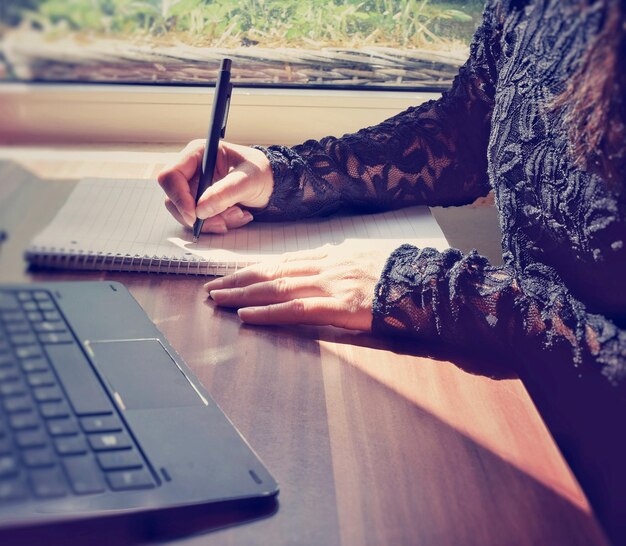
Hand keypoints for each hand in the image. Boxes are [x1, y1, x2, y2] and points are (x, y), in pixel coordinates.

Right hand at [157, 139, 273, 232]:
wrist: (271, 184)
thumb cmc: (261, 173)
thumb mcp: (249, 180)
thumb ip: (225, 192)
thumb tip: (200, 210)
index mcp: (197, 153)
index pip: (170, 176)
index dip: (179, 198)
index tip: (195, 216)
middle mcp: (191, 169)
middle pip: (173, 199)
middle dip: (198, 215)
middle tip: (224, 222)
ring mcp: (194, 187)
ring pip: (185, 213)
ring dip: (211, 222)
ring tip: (238, 215)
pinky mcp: (200, 202)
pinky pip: (198, 220)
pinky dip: (216, 224)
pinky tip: (236, 216)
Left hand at [203, 242, 391, 330]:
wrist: (431, 283)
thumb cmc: (405, 274)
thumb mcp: (371, 258)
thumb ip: (345, 260)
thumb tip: (328, 261)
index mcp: (334, 254)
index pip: (285, 261)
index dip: (256, 268)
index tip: (234, 274)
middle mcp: (327, 265)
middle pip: (273, 271)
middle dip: (240, 280)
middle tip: (212, 287)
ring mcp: (332, 284)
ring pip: (277, 287)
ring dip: (244, 295)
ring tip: (218, 300)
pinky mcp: (339, 306)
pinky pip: (296, 309)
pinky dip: (268, 313)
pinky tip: (247, 316)